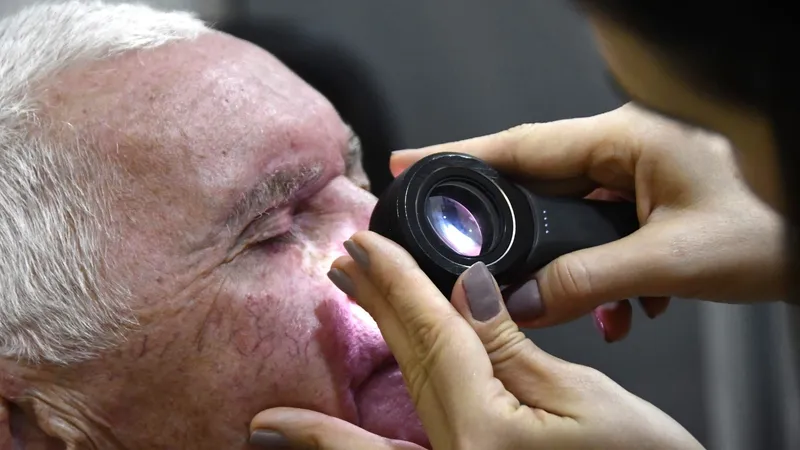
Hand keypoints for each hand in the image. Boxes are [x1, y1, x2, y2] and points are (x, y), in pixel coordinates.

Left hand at [249, 232, 702, 448]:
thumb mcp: (586, 399)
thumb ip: (510, 348)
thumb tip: (465, 289)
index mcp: (486, 431)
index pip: (434, 335)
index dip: (399, 282)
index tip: (365, 243)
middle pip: (411, 360)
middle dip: (378, 301)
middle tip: (345, 259)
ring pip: (407, 391)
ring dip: (378, 338)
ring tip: (350, 295)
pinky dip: (344, 439)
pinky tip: (305, 425)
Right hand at [391, 103, 785, 340]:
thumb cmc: (775, 223)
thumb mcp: (673, 258)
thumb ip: (589, 280)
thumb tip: (523, 300)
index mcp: (625, 139)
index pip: (522, 145)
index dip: (459, 155)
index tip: (412, 163)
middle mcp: (626, 149)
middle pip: (540, 183)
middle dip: (513, 231)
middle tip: (472, 257)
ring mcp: (640, 173)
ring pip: (574, 217)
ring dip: (571, 267)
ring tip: (592, 309)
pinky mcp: (652, 199)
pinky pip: (605, 232)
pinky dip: (606, 273)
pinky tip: (627, 308)